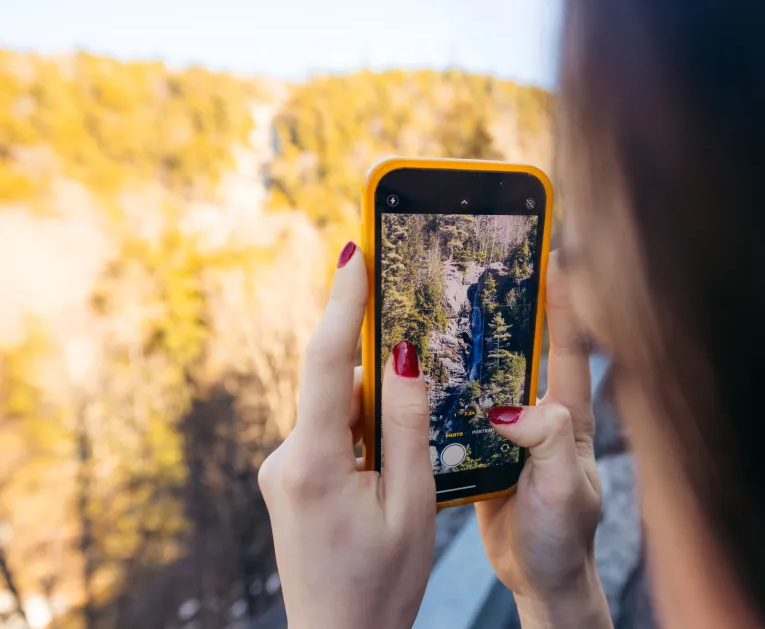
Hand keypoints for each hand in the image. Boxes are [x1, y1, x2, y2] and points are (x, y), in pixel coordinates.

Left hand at [258, 243, 434, 628]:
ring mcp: (282, 469)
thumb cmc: (381, 582)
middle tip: (412, 333)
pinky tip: (388, 463)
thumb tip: (403, 358)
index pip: (328, 364)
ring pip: (336, 411)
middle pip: (336, 385)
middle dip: (377, 363)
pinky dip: (362, 431)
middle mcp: (286, 459)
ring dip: (375, 409)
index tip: (354, 251)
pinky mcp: (289, 479)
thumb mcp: (412, 505)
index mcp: (315, 464)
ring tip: (408, 442)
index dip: (343, 301)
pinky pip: (330, 434)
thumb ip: (406, 426)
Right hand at [476, 255, 611, 627]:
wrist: (540, 578)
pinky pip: (462, 412)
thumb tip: (508, 409)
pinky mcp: (482, 452)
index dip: (561, 301)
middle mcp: (539, 415)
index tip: (549, 253)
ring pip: (487, 378)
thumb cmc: (564, 536)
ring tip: (442, 308)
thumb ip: (546, 442)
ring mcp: (510, 433)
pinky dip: (444, 390)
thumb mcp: (563, 488)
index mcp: (567, 416)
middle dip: (507, 309)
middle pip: (522, 351)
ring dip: (468, 347)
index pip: (567, 347)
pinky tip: (419, 373)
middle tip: (483, 268)